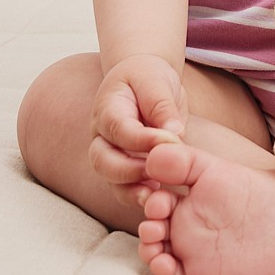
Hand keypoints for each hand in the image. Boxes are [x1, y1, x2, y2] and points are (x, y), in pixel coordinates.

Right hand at [89, 54, 187, 206]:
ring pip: (110, 179)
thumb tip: (173, 131)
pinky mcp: (122, 168)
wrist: (143, 80)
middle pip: (102, 161)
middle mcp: (101, 135)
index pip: (119, 129)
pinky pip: (124, 188)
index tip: (171, 141)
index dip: (143, 139)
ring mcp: (108, 153)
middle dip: (129, 170)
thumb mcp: (156, 80)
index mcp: (107, 108)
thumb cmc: (149, 77)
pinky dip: (138, 195)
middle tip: (160, 170)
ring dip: (132, 189)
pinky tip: (159, 197)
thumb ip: (162, 105)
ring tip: (157, 194)